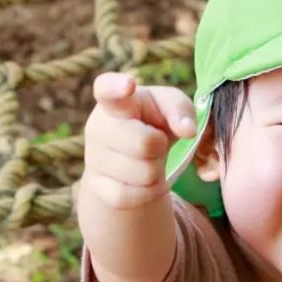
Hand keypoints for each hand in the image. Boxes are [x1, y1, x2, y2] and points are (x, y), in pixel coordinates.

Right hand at [82, 73, 197, 210]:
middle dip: (159, 145)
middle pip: (144, 143)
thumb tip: (187, 131)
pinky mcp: (97, 187)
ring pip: (143, 174)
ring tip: (148, 159)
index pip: (106, 88)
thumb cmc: (152, 122)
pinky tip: (145, 181)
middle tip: (155, 141)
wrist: (131, 157)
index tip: (129, 85)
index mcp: (114, 101)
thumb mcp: (168, 106)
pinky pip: (132, 196)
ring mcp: (94, 158)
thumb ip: (181, 108)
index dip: (116, 87)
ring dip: (156, 170)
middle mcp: (97, 127)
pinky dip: (149, 192)